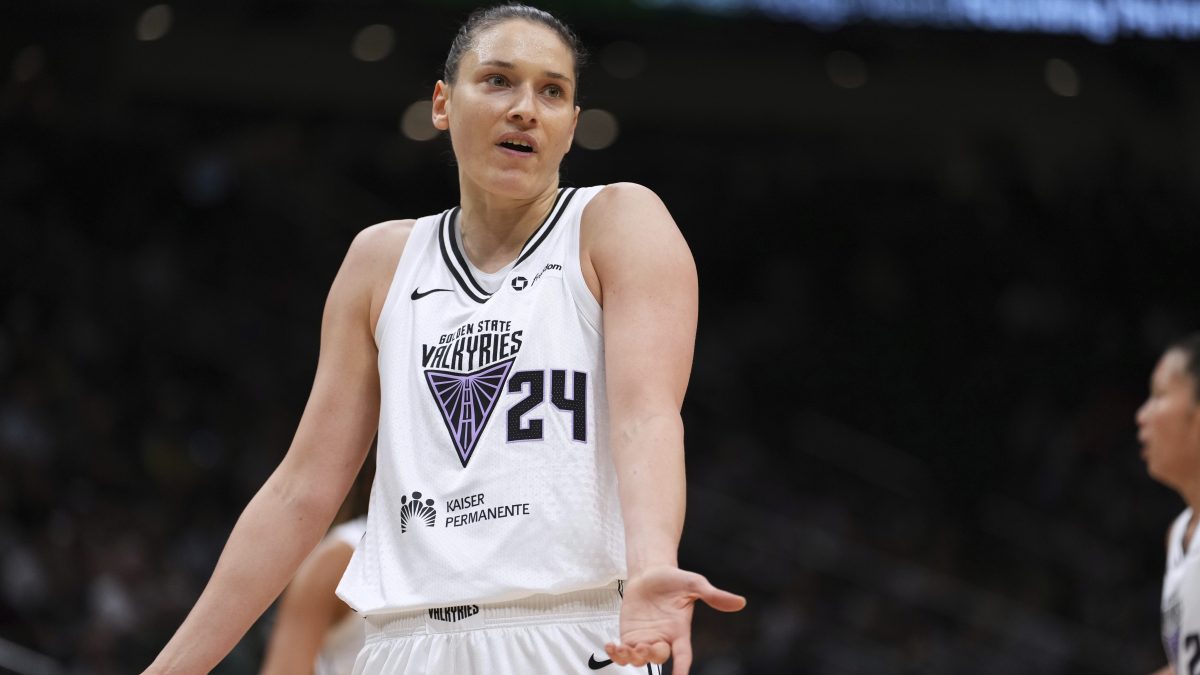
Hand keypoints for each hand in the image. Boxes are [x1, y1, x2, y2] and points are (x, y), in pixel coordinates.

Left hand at [605, 566, 745, 673]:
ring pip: (639, 660)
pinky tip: (611, 646)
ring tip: (624, 647)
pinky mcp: (629, 634)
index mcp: (679, 632)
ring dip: (631, 658)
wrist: (650, 572)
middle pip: (658, 658)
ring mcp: (645, 638)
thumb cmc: (674, 579)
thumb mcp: (695, 584)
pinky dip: (616, 653)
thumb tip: (740, 602)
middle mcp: (663, 639)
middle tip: (644, 645)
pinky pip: (623, 652)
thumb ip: (714, 595)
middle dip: (651, 656)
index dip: (681, 669)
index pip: (683, 656)